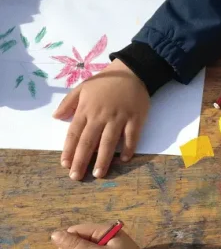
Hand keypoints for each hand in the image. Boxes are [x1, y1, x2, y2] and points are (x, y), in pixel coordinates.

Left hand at [53, 59, 149, 180]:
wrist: (132, 71)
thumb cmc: (106, 81)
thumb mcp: (82, 87)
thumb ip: (68, 102)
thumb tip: (56, 117)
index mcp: (87, 109)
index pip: (74, 133)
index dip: (69, 150)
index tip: (65, 164)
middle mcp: (101, 116)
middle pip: (88, 142)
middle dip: (81, 161)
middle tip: (76, 176)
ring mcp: (119, 118)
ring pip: (109, 142)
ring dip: (103, 159)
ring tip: (99, 174)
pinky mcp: (135, 118)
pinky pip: (132, 137)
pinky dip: (128, 148)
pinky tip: (123, 159)